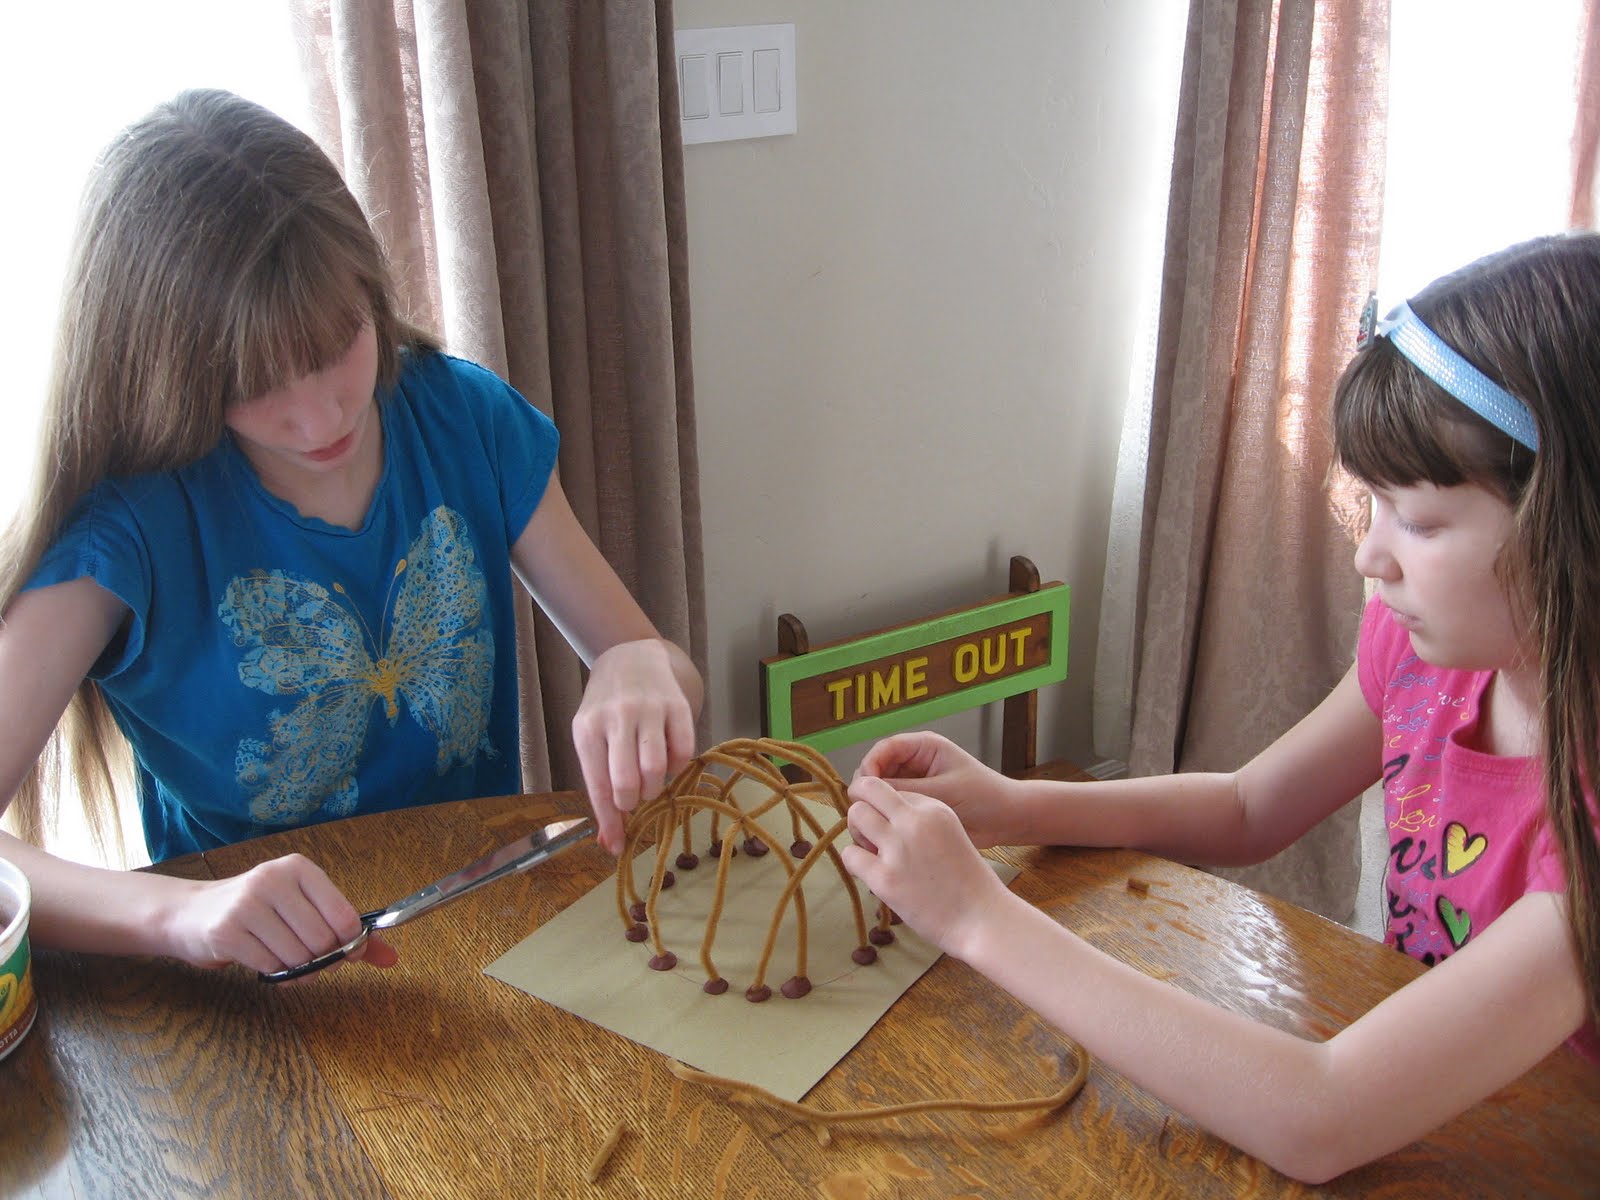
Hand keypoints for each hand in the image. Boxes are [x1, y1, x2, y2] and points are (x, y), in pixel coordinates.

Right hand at [164, 853, 398, 974]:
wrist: (191, 913)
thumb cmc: (258, 911)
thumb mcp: (303, 908)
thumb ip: (347, 932)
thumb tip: (392, 958)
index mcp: (299, 869)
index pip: (343, 915)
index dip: (350, 942)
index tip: (345, 951)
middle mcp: (273, 879)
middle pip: (321, 939)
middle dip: (322, 959)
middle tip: (311, 961)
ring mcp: (247, 904)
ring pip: (297, 956)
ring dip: (299, 971)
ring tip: (288, 962)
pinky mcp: (226, 931)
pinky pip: (270, 967)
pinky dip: (276, 974)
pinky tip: (267, 963)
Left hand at [572, 637, 696, 853]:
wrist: (630, 658)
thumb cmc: (605, 709)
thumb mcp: (590, 738)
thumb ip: (598, 785)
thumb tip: (608, 843)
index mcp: (587, 729)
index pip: (597, 785)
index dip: (609, 820)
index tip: (617, 846)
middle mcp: (617, 717)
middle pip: (628, 781)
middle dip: (633, 801)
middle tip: (634, 796)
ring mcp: (649, 709)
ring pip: (657, 769)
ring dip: (655, 787)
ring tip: (650, 780)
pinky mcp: (677, 705)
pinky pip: (684, 752)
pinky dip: (677, 767)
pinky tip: (668, 759)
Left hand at [839, 776, 1015, 962]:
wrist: (982, 919)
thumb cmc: (968, 883)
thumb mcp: (951, 834)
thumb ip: (920, 823)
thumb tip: (882, 821)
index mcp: (934, 808)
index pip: (892, 791)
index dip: (885, 809)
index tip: (893, 829)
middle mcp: (915, 821)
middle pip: (867, 791)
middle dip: (862, 809)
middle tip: (870, 835)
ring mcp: (898, 848)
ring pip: (855, 816)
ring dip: (857, 833)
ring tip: (871, 854)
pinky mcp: (885, 878)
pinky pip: (850, 855)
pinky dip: (856, 864)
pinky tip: (872, 875)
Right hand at [854, 732, 1020, 847]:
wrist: (1007, 820)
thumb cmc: (984, 797)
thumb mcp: (943, 792)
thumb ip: (905, 790)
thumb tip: (866, 791)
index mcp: (924, 747)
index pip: (884, 749)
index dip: (870, 766)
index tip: (865, 789)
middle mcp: (915, 763)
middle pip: (877, 769)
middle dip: (869, 789)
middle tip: (866, 811)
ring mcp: (915, 784)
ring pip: (881, 791)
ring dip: (876, 806)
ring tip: (874, 825)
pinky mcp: (916, 804)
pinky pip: (892, 808)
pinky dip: (886, 818)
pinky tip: (884, 833)